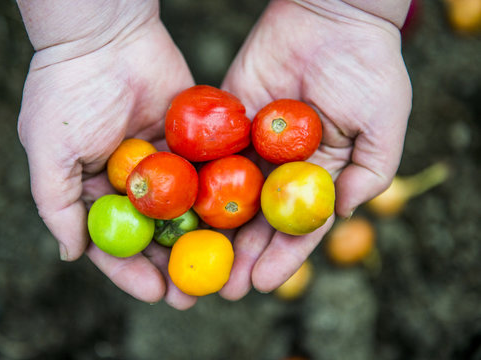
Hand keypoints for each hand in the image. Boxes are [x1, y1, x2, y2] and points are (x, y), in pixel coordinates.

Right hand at [17, 2, 197, 308]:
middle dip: (172, 264)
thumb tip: (72, 255)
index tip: (154, 293)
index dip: (131, 271)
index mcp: (93, 190)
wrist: (105, 36)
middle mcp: (130, 182)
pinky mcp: (188, 143)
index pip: (113, 242)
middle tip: (193, 294)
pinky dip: (216, 199)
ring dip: (199, 241)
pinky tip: (234, 224)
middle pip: (154, 234)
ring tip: (220, 270)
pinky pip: (203, 176)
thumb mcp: (48, 152)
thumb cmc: (68, 93)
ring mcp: (161, 164)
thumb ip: (56, 206)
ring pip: (183, 211)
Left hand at [219, 0, 411, 297]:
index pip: (298, 225)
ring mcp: (252, 146)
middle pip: (259, 220)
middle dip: (242, 255)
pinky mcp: (227, 123)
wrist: (332, 17)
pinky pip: (209, 156)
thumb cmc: (368, 68)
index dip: (282, 256)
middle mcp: (282, 167)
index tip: (263, 283)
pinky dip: (195, 184)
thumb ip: (370, 174)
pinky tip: (181, 213)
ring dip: (215, 233)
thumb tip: (341, 216)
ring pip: (230, 196)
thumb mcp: (383, 125)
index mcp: (320, 174)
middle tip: (223, 288)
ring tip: (196, 265)